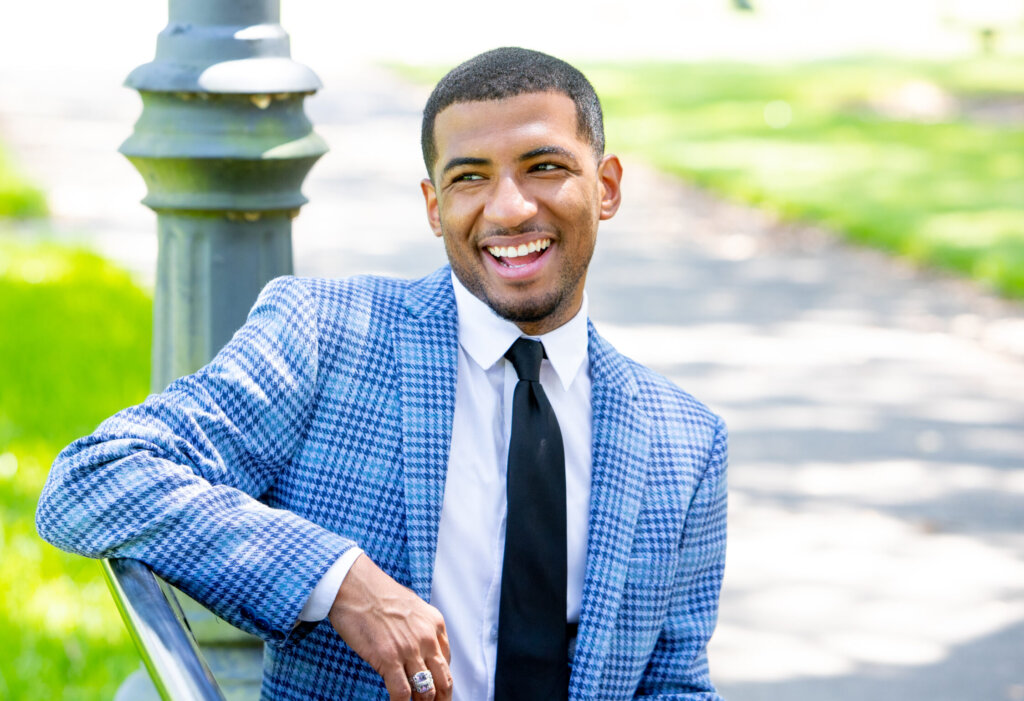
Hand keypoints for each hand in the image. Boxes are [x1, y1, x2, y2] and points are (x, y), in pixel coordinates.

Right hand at [328, 554, 452, 700]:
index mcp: (435, 624)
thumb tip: (420, 649)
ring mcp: (409, 649)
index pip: (447, 663)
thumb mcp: (411, 607)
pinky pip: (402, 693)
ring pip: (426, 690)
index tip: (438, 693)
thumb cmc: (377, 593)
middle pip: (444, 680)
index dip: (443, 682)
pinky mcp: (389, 658)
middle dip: (441, 699)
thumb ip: (420, 628)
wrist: (355, 585)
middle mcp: (427, 638)